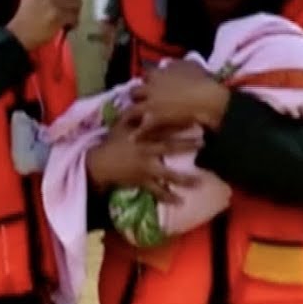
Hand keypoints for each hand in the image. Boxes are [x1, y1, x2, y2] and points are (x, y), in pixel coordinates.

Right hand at [7, 0, 81, 50]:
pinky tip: (66, 24)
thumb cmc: (28, 11)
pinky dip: (73, 22)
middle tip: (66, 8)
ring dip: (74, 11)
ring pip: (77, 2)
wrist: (20, 33)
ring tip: (66, 16)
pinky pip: (75, 15)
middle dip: (72, 0)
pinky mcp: (57, 15)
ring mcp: (52, 1)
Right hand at [86, 108, 201, 203]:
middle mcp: (146, 151)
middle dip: (187, 145)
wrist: (98, 163)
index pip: (163, 127)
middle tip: (204, 144)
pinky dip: (168, 197)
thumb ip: (136, 116)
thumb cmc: (112, 143)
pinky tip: (180, 202)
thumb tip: (146, 102)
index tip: (195, 119)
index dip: (179, 123)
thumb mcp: (121, 125)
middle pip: (170, 148)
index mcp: (143, 136)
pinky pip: (156, 191)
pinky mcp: (142, 181)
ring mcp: (145, 168)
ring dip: (184, 179)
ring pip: (167, 174)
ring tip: (200, 182)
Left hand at [131, 59, 230, 134]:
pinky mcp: (154, 120)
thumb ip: (179, 64)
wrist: (206, 99)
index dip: (148, 80)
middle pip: (135, 91)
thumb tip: (171, 64)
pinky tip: (133, 138)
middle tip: (138, 102)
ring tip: (128, 121)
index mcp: (160, 73)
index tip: (150, 84)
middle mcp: (151, 87)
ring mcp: (151, 104)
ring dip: (129, 115)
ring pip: (131, 110)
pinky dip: (137, 134)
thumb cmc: (203, 81)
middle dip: (135, 96)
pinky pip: (141, 129)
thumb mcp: (192, 66)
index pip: (147, 74)